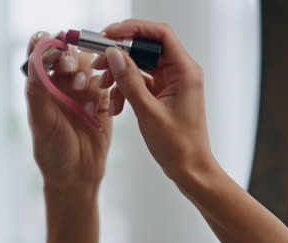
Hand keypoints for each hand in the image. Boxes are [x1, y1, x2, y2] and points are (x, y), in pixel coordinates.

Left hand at [26, 32, 111, 188]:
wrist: (77, 175)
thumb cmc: (53, 151)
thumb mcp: (41, 121)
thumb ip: (37, 90)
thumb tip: (36, 56)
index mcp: (42, 86)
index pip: (42, 53)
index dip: (48, 45)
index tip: (54, 47)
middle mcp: (62, 84)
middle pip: (68, 54)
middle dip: (69, 56)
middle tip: (69, 67)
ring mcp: (83, 91)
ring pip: (89, 64)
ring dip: (85, 70)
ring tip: (81, 88)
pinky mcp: (102, 99)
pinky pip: (107, 80)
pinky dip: (104, 82)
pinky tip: (96, 101)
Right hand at [96, 20, 214, 183]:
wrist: (189, 168)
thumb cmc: (178, 145)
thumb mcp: (148, 112)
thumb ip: (130, 81)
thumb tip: (114, 54)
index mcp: (185, 71)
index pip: (160, 34)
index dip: (133, 29)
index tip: (109, 35)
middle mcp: (180, 72)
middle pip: (146, 48)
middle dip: (120, 54)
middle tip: (98, 62)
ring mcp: (171, 82)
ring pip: (140, 65)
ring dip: (119, 74)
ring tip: (103, 87)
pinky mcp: (163, 93)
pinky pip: (140, 82)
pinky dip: (125, 89)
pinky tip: (115, 105)